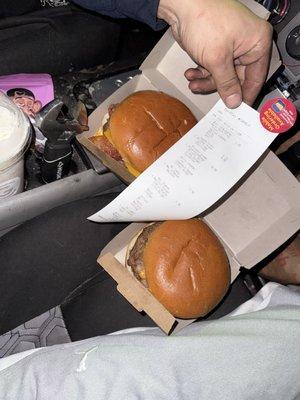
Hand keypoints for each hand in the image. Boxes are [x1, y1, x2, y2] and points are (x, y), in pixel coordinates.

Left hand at [158, 0, 272, 107]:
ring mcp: (231, 46)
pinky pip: (212, 67)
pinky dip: (201, 72)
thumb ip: (227, 84)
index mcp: (257, 43)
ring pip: (222, 74)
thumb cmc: (204, 20)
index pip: (256, 77)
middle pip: (237, 78)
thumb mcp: (217, 59)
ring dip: (206, 81)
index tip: (237, 111)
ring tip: (193, 84)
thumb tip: (235, 102)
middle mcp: (247, 44)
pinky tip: (190, 74)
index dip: (245, 95)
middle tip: (209, 99)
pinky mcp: (216, 47)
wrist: (181, 5)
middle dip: (219, 87)